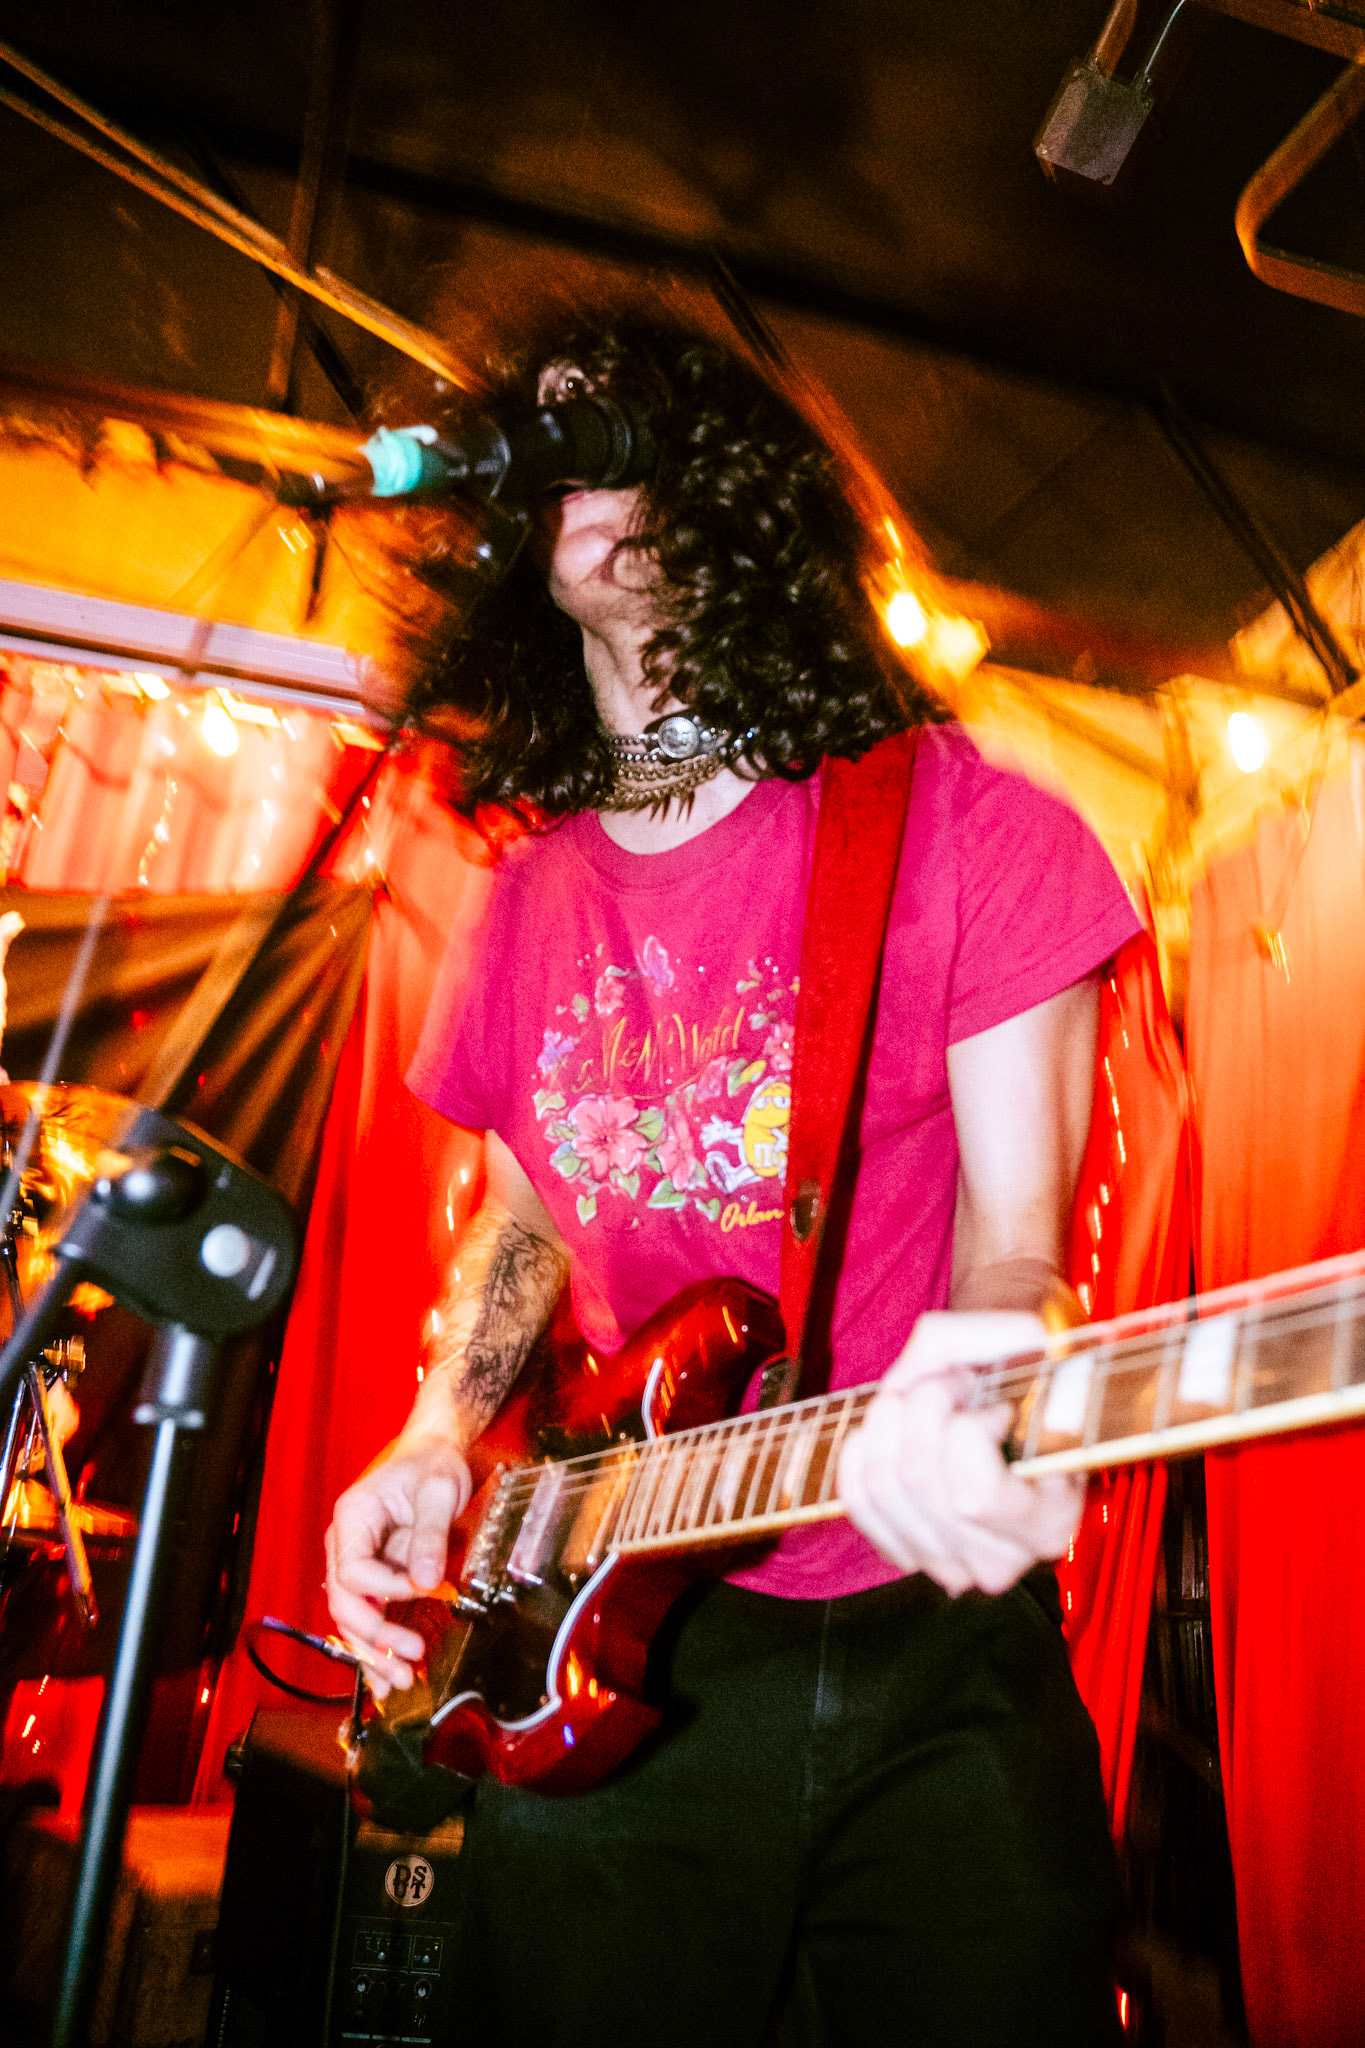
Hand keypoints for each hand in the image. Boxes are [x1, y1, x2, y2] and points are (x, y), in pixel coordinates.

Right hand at [324, 1432, 472, 1694]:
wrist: (436, 1450)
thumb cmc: (432, 1462)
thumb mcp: (438, 1490)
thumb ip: (429, 1535)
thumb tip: (424, 1582)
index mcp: (353, 1518)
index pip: (353, 1570)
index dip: (385, 1589)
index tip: (422, 1590)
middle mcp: (346, 1544)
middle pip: (344, 1602)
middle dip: (374, 1636)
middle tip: (409, 1658)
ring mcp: (358, 1562)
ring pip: (352, 1617)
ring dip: (373, 1652)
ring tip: (400, 1681)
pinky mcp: (376, 1576)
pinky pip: (370, 1614)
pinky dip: (378, 1645)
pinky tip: (391, 1673)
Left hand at [837, 1311, 1083, 1596]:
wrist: (995, 1379)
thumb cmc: (1016, 1361)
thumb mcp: (1027, 1341)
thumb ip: (1040, 1359)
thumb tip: (1061, 1408)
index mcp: (1051, 1521)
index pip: (976, 1496)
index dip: (969, 1430)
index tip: (993, 1401)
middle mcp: (1002, 1559)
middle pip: (918, 1481)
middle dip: (925, 1405)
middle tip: (953, 1381)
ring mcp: (949, 1564)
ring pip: (882, 1488)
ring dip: (891, 1420)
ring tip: (925, 1396)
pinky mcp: (904, 1551)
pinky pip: (856, 1498)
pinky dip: (862, 1448)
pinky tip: (892, 1425)